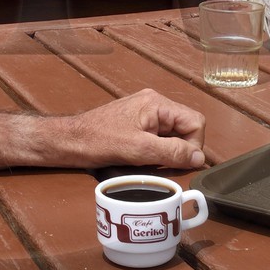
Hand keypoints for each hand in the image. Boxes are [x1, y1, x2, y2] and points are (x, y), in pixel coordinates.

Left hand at [62, 88, 206, 169]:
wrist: (69, 141)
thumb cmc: (99, 142)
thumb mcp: (139, 150)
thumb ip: (172, 152)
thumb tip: (200, 158)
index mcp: (157, 103)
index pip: (195, 121)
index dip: (194, 145)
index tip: (180, 163)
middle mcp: (154, 103)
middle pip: (185, 127)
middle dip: (180, 150)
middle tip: (164, 166)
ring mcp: (144, 112)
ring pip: (172, 134)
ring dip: (168, 152)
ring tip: (151, 164)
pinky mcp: (136, 123)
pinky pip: (158, 137)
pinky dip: (157, 151)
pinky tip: (143, 161)